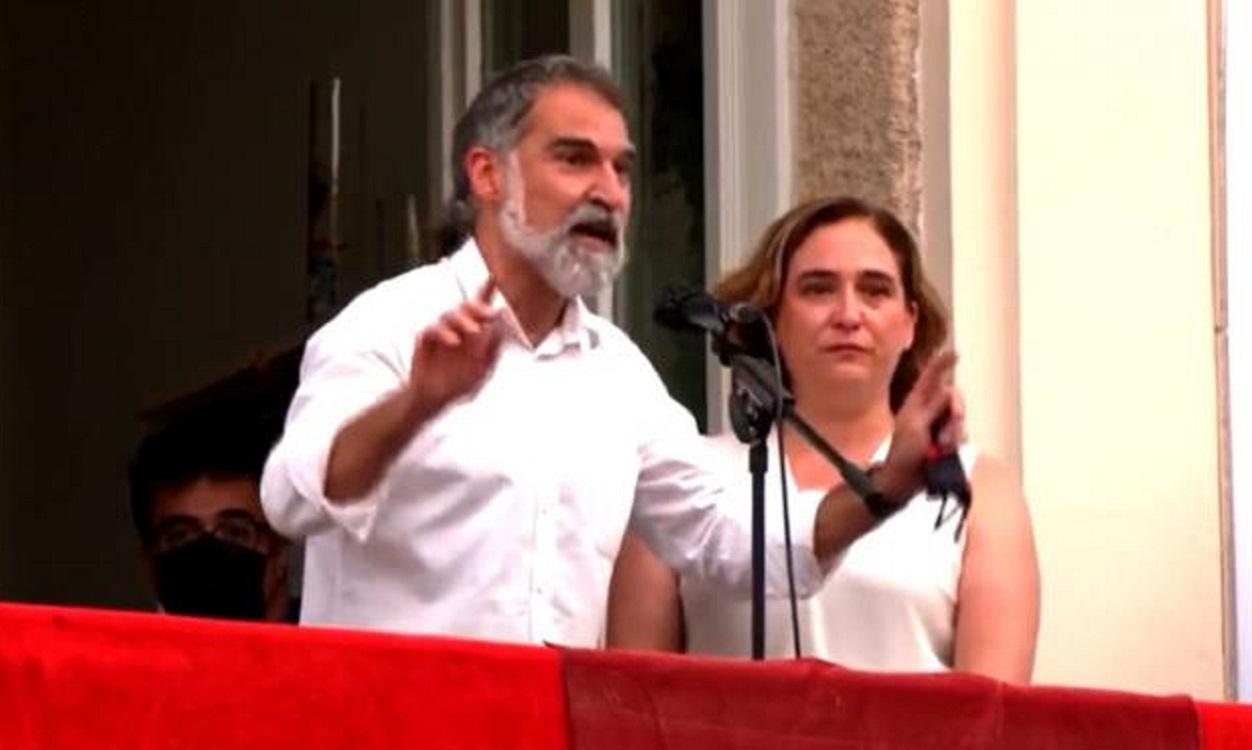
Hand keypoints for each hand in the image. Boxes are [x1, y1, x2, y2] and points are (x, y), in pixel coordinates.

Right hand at [408, 279, 502, 414]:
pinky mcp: (426, 338)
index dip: (487, 289)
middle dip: (478, 306)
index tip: (494, 275)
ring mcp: (441, 331)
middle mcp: (457, 327)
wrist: (434, 398)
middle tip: (489, 313)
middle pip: (466, 306)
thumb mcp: (482, 370)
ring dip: (463, 320)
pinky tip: (454, 341)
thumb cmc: (460, 383)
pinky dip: (444, 333)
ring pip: (451, 314)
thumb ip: (491, 350)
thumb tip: (498, 328)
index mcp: (474, 332)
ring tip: (473, 331)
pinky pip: (433, 328)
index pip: (481, 307)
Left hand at [875, 349, 963, 501]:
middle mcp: (928, 411)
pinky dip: (956, 442)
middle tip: (955, 418)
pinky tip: (947, 452)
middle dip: (956, 410)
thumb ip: (934, 407)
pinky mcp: (945, 441)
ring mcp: (937, 426)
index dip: (942, 365)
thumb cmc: (904, 453)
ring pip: (958, 419)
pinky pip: (961, 435)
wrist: (903, 482)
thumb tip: (947, 388)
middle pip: (953, 398)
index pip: (931, 378)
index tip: (955, 352)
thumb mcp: (917, 426)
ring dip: (954, 432)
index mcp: (916, 404)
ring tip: (942, 446)